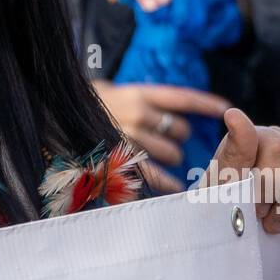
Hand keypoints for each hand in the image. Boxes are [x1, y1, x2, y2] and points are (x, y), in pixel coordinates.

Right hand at [93, 80, 230, 191]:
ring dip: (171, 157)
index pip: (181, 97)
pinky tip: (174, 187)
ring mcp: (128, 136)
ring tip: (158, 158)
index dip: (206, 103)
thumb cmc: (88, 109)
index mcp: (137, 93)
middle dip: (178, 137)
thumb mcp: (113, 93)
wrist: (53, 118)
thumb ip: (141, 100)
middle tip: (169, 140)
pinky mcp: (120, 160)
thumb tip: (173, 113)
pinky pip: (155, 175)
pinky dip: (167, 182)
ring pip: (172, 153)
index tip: (226, 108)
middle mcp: (136, 112)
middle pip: (180, 129)